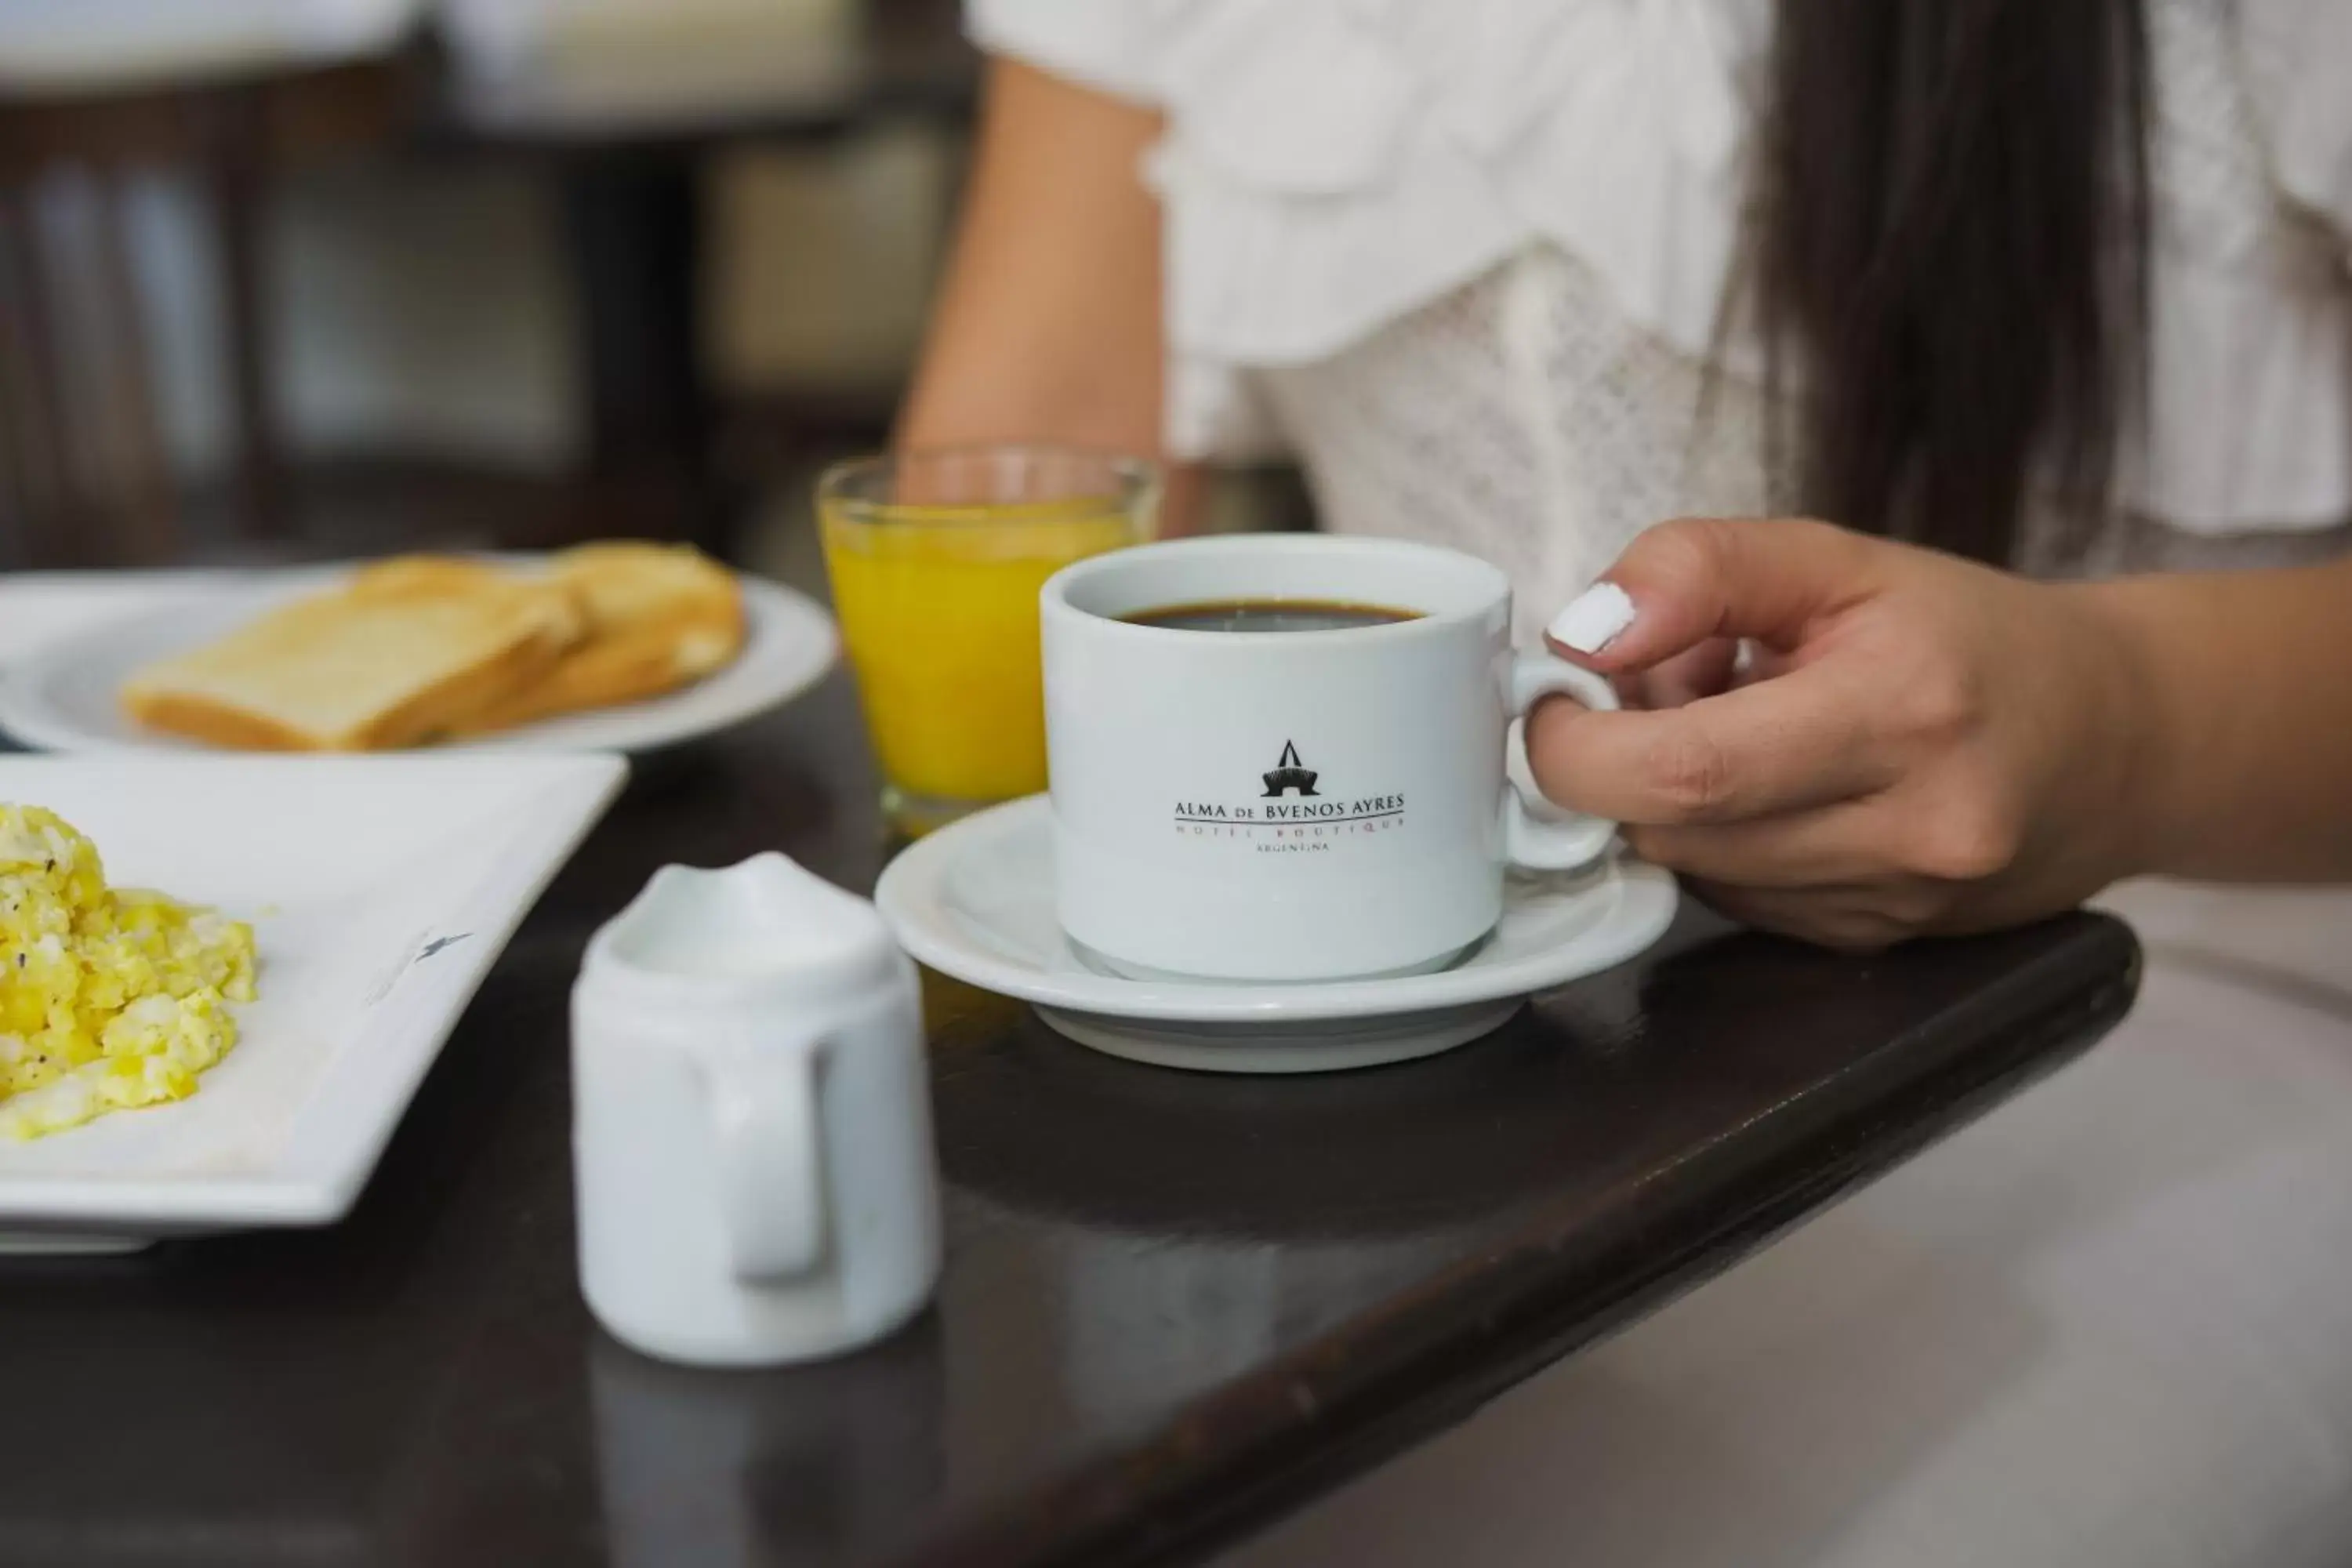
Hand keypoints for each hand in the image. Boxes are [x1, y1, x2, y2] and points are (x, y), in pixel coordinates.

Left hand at [1526, 518, 2153, 948]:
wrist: (2117, 740)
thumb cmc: (1969, 637)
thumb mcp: (1840, 557)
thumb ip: (1699, 570)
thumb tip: (1582, 634)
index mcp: (1901, 712)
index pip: (1683, 772)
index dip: (1577, 748)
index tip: (1552, 703)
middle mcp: (1910, 827)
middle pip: (1673, 831)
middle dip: (1622, 765)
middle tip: (1658, 694)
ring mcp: (1896, 902)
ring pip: (1695, 872)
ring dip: (1676, 805)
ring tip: (1739, 731)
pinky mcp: (1877, 944)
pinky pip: (1739, 903)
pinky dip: (1725, 845)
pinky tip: (1777, 790)